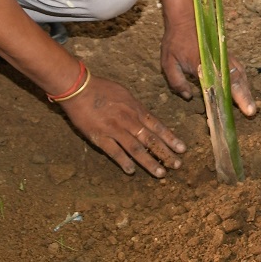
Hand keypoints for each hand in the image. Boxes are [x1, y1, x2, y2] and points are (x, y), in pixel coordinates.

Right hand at [58, 74, 185, 176]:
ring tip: (161, 173)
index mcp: (135, 109)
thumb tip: (146, 117)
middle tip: (177, 165)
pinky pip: (114, 152)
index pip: (157, 126)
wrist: (78, 88)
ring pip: (136, 148)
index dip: (170, 138)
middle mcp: (129, 121)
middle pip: (151, 139)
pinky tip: (131, 171)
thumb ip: (135, 107)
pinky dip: (123, 162)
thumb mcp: (124, 94)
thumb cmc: (101, 88)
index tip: (182, 149)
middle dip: (166, 153)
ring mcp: (115, 130)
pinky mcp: (100, 137)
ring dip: (149, 162)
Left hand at [161, 20, 257, 116]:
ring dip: (246, 89)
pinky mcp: (226, 54)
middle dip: (245, 96)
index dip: (229, 96)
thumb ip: (176, 82)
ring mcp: (224, 55)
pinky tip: (244, 90)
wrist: (185, 18)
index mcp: (203, 62)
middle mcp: (218, 59)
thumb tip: (189, 97)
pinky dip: (243, 80)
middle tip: (252, 112)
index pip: (220, 82)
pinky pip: (238, 69)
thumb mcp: (168, 63)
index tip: (235, 106)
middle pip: (236, 79)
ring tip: (250, 106)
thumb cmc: (175, 41)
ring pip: (240, 74)